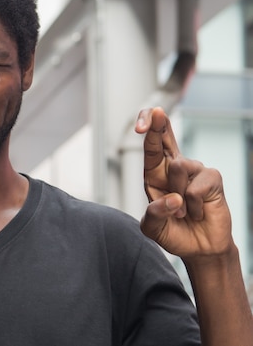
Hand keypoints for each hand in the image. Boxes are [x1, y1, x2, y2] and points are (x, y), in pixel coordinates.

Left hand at [134, 107, 233, 260]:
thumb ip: (154, 215)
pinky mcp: (212, 179)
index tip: (148, 118)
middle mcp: (174, 168)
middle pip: (166, 138)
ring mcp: (195, 171)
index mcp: (155, 174)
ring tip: (183, 212)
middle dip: (160, 125)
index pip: (152, 147)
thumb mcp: (153, 228)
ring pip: (179, 167)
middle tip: (156, 113)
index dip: (150, 130)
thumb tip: (171, 199)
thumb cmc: (174, 232)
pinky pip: (195, 188)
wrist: (199, 249)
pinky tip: (197, 212)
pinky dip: (192, 206)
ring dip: (178, 196)